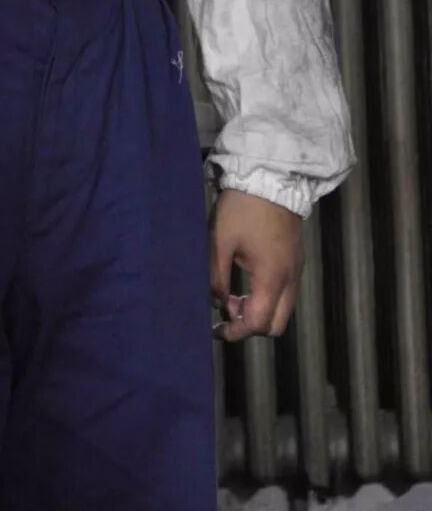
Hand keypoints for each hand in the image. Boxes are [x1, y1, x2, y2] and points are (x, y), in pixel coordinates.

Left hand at [209, 188, 304, 341]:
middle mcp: (290, 280)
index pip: (258, 323)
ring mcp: (296, 270)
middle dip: (250, 325)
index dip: (237, 332)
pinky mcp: (296, 260)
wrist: (270, 178)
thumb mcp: (220, 241)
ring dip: (258, 311)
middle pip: (276, 324)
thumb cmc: (243, 209)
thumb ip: (216, 275)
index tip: (218, 330)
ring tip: (232, 294)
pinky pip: (285, 292)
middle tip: (226, 309)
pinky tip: (246, 280)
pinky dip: (267, 297)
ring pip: (282, 309)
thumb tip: (215, 301)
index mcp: (272, 278)